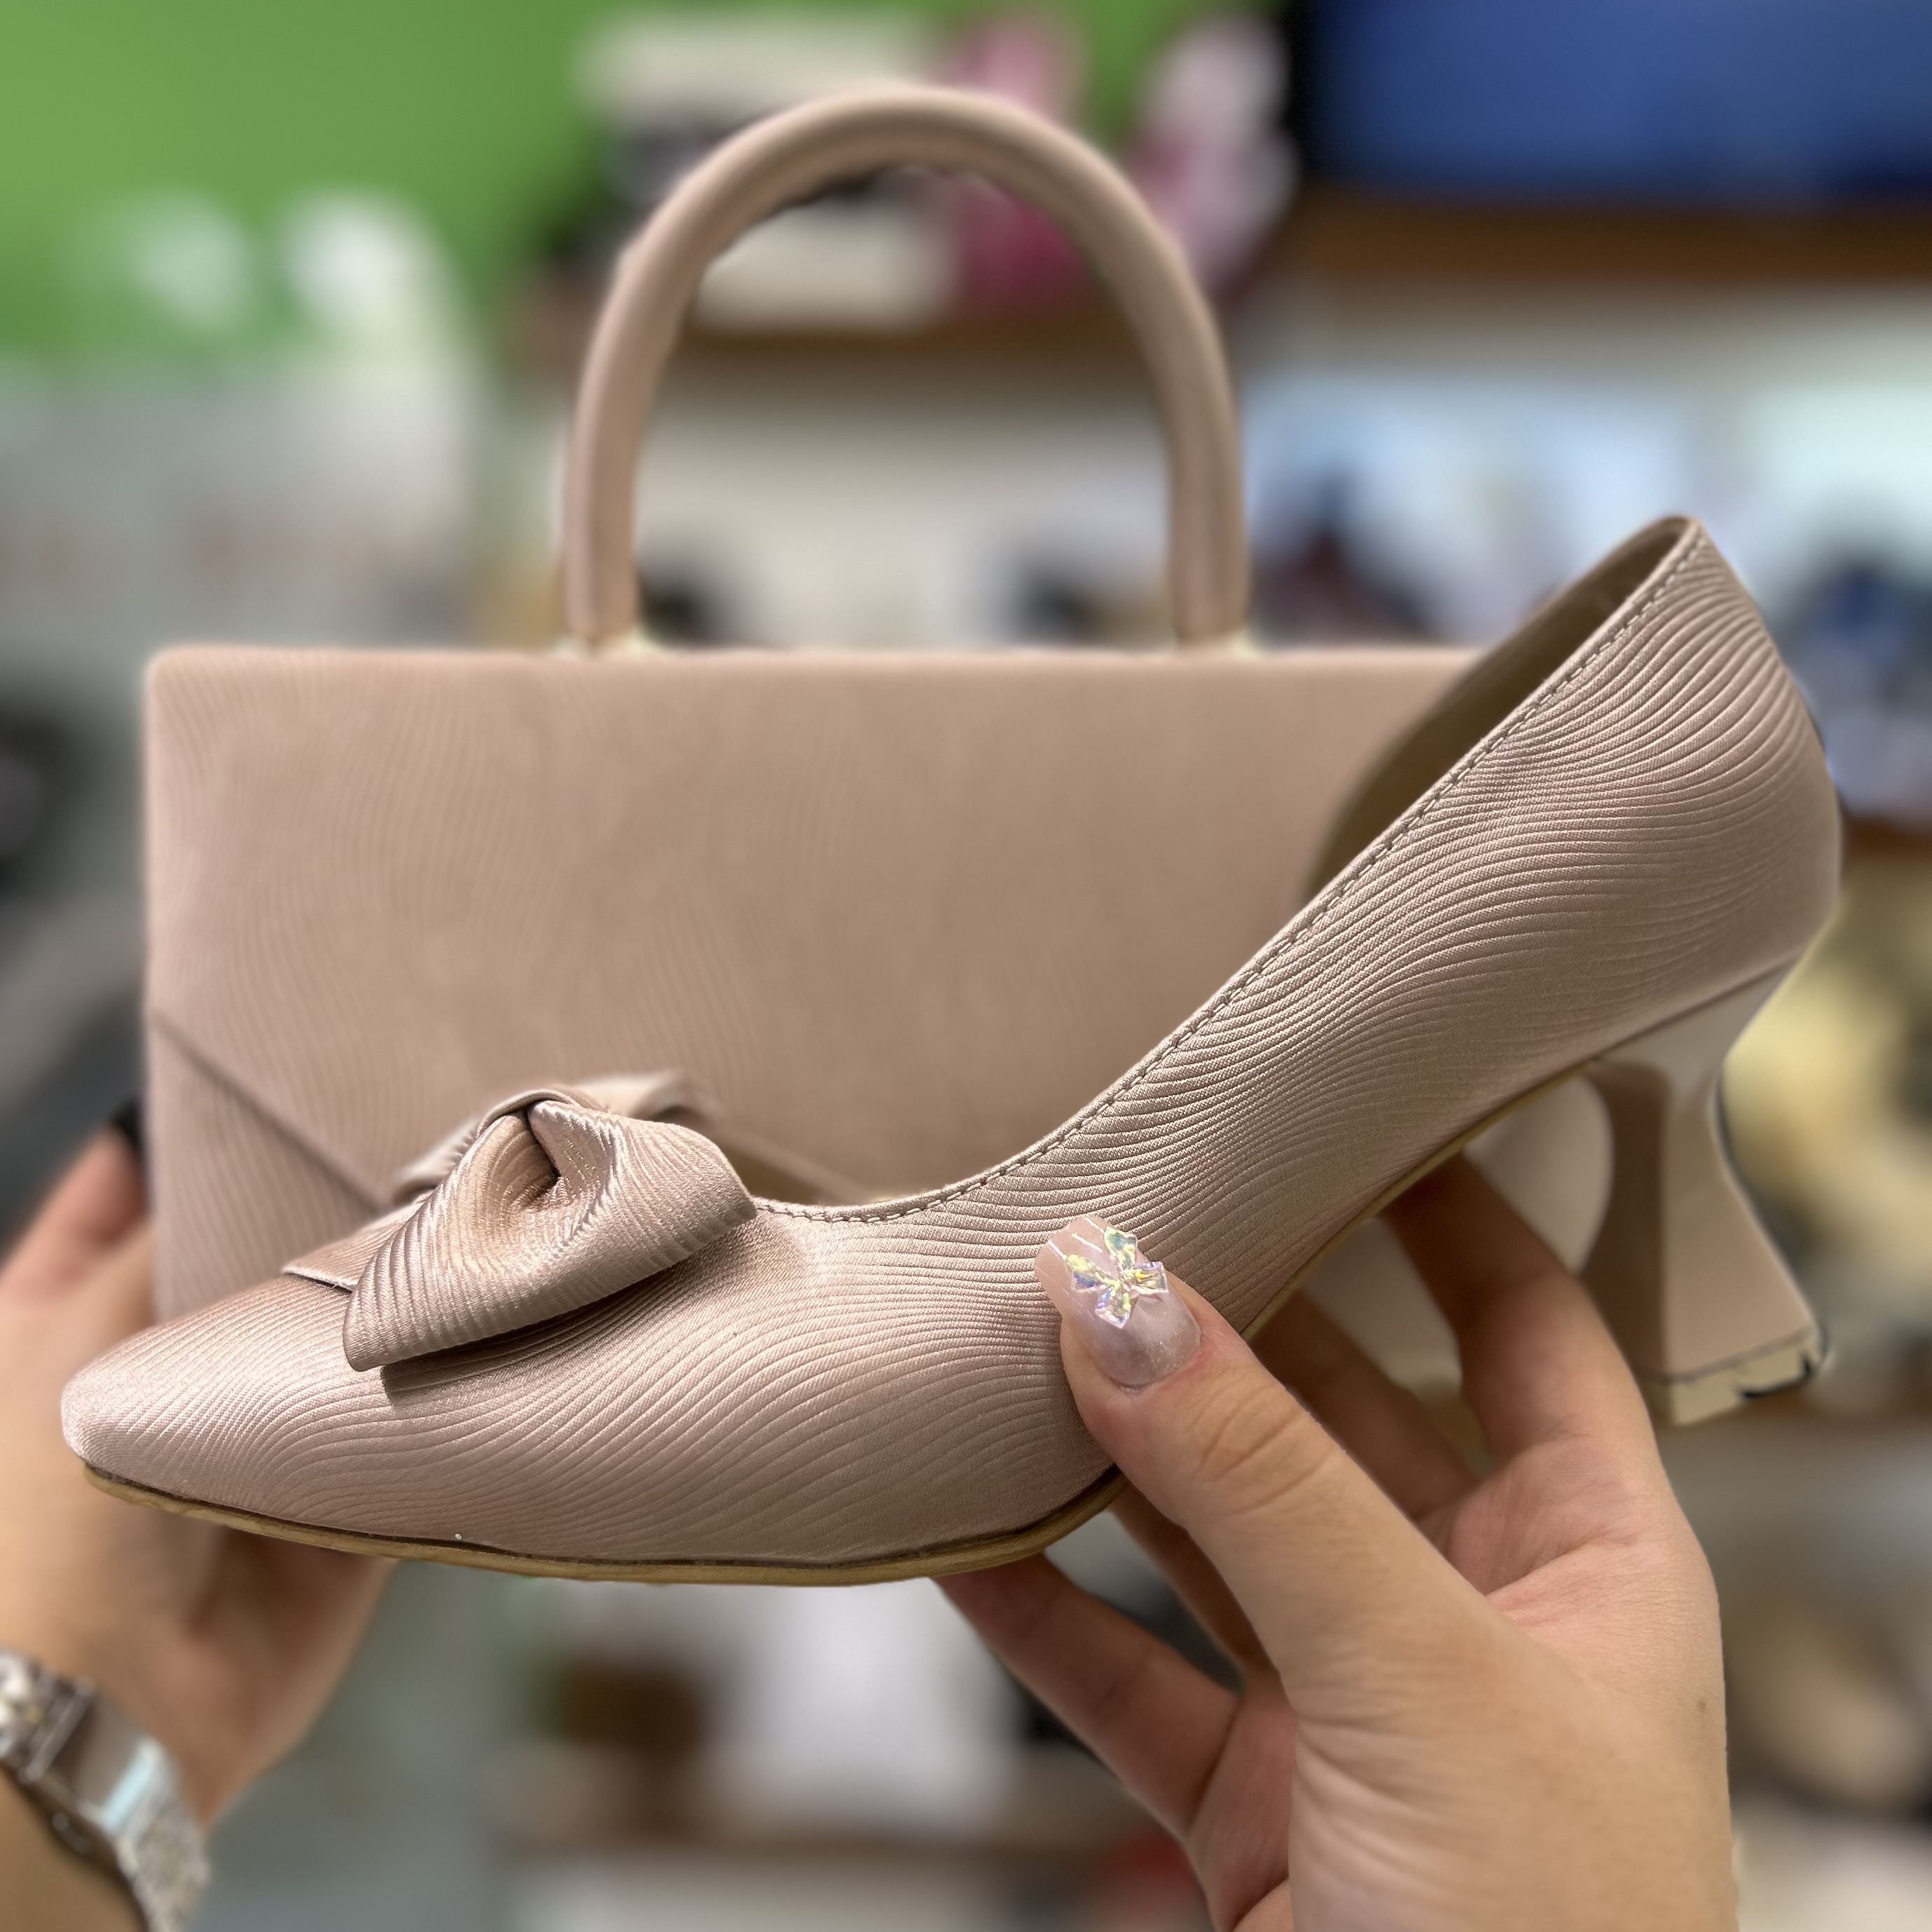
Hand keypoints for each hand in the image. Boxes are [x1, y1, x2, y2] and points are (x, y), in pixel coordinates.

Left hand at [0, 1132, 389, 1828]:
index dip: (170, 1143)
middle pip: (247, 1262)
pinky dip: (438, 1388)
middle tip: (386, 1128)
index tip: (249, 1083)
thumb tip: (201, 1150)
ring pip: (335, 1341)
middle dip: (303, 1211)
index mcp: (67, 1326)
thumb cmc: (39, 1508)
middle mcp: (170, 1375)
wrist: (104, 1693)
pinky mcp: (343, 1507)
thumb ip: (151, 1235)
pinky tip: (484, 1317)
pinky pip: (405, 1430)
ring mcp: (261, 1442)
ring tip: (450, 1205)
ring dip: (380, 1299)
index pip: (118, 1203)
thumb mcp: (71, 1329)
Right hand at [944, 1159, 1733, 1931]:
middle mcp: (1474, 1618)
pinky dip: (1037, 1606)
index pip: (1529, 1326)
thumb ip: (1261, 1484)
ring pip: (1211, 1536)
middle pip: (1338, 1413)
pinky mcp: (1251, 1814)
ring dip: (1111, 1453)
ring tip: (1005, 1343)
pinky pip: (1126, 1672)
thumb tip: (1118, 1287)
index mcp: (1594, 1562)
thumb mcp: (1421, 1681)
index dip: (1453, 1208)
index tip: (1345, 1099)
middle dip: (1229, 1322)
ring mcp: (1354, 1713)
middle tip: (1115, 1207)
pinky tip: (957, 1527)